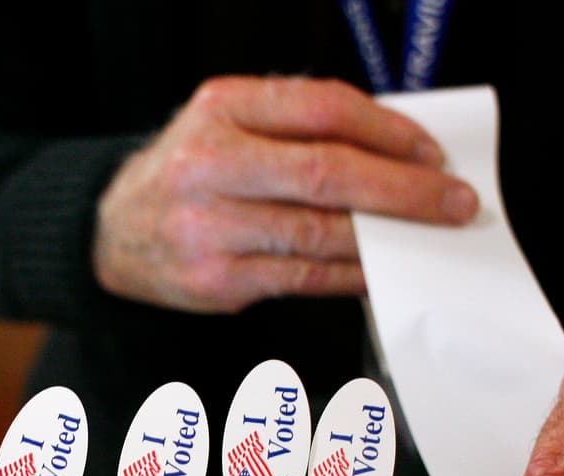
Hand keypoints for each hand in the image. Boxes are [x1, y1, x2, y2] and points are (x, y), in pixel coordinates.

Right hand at [92, 76, 477, 312]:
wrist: (111, 233)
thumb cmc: (187, 175)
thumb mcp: (229, 126)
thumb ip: (298, 131)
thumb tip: (395, 155)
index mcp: (222, 108)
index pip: (324, 109)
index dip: (389, 131)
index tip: (431, 153)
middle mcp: (211, 164)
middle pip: (328, 173)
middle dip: (405, 190)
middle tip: (452, 202)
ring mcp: (210, 226)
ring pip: (320, 232)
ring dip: (385, 237)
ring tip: (425, 237)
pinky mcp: (216, 280)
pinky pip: (304, 277)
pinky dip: (351, 274)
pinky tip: (378, 269)